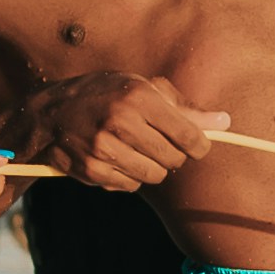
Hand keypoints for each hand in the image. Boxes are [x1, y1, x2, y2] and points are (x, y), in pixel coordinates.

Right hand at [29, 70, 232, 191]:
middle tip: (160, 144)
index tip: (197, 146)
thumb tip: (225, 123)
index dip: (199, 146)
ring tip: (136, 150)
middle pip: (174, 160)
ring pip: (154, 176)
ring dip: (152, 167)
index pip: (189, 136)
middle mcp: (121, 122)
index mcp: (139, 97)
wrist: (50, 113)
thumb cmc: (104, 94)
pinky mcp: (93, 171)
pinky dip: (129, 176)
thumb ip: (184, 108)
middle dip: (173, 155)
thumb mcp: (141, 87)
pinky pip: (130, 186)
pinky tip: (116, 159)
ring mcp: (105, 149)